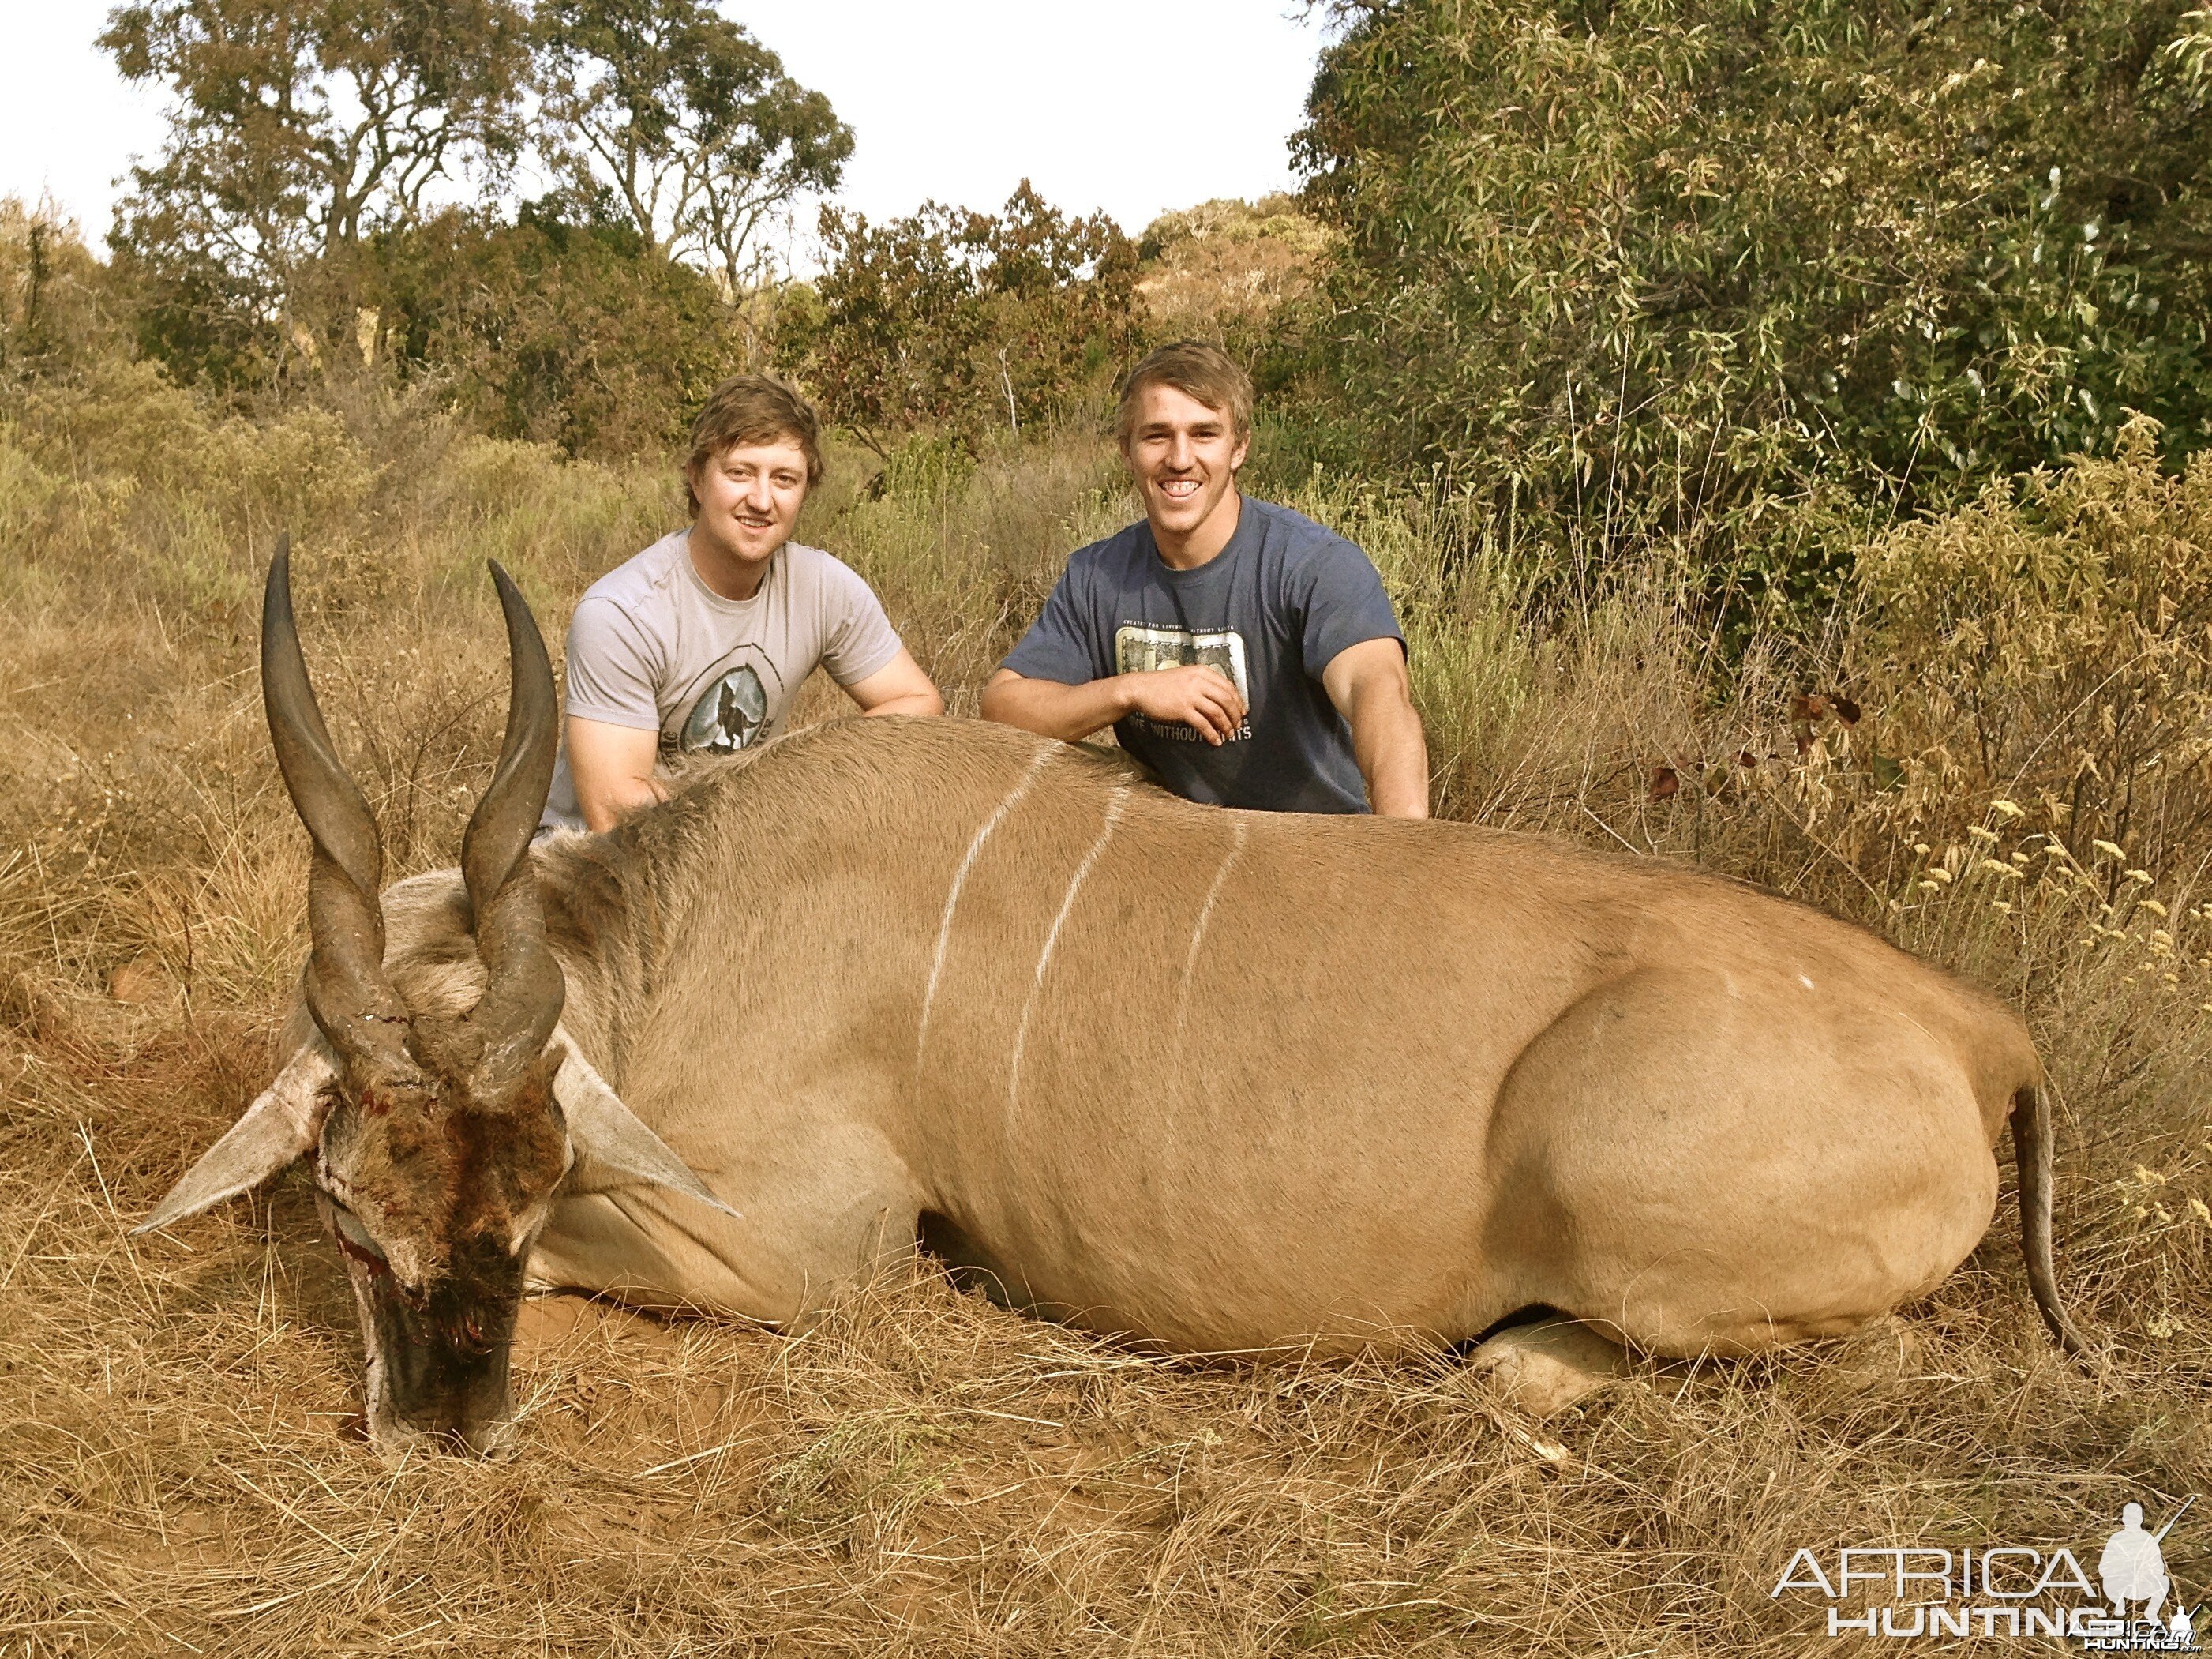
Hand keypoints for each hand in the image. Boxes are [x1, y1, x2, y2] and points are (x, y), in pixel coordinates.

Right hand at [1120, 665, 1246, 744]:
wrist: (1140, 688)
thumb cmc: (1162, 684)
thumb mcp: (1186, 675)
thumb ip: (1203, 683)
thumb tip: (1221, 699)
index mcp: (1202, 671)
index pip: (1228, 686)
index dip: (1238, 701)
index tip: (1242, 712)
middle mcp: (1199, 681)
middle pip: (1226, 699)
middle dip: (1235, 715)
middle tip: (1237, 726)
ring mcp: (1190, 695)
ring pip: (1217, 712)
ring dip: (1226, 725)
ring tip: (1229, 735)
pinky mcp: (1182, 709)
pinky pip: (1203, 723)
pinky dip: (1211, 734)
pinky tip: (1215, 741)